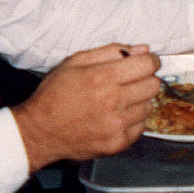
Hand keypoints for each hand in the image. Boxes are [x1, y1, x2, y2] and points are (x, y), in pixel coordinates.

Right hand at [11, 44, 160, 172]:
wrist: (40, 131)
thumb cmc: (55, 94)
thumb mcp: (75, 62)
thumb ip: (111, 51)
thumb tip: (142, 49)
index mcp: (103, 77)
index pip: (148, 65)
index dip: (150, 60)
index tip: (146, 62)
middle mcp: (113, 102)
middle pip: (154, 85)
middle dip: (145, 79)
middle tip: (130, 81)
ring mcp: (116, 125)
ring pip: (149, 106)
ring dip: (138, 101)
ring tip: (118, 101)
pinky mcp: (117, 143)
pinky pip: (141, 127)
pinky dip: (133, 120)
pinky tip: (116, 117)